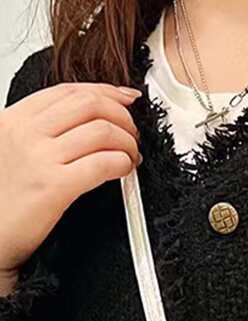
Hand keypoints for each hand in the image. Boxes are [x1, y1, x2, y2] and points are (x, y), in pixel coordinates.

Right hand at [0, 81, 142, 274]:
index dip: (106, 92)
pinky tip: (125, 171)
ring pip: (102, 131)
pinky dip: (123, 163)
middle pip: (90, 105)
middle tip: (132, 135)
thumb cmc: (5, 199)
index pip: (70, 90)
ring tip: (131, 157)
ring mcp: (40, 157)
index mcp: (15, 118)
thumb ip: (42, 131)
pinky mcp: (55, 186)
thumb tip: (89, 119)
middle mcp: (26, 132)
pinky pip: (103, 163)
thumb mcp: (13, 149)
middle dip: (123, 117)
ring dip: (128, 143)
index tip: (127, 99)